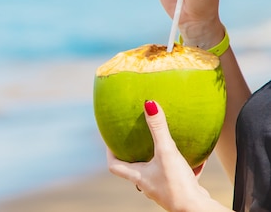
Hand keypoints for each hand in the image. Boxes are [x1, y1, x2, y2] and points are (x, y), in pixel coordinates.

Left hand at [106, 100, 228, 211]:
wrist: (197, 210)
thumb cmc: (177, 184)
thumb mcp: (166, 152)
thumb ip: (158, 129)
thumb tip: (149, 104)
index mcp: (138, 176)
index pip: (114, 165)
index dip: (110, 152)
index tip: (111, 140)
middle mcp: (147, 184)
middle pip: (134, 168)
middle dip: (135, 153)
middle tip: (138, 138)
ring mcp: (163, 188)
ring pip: (156, 172)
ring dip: (158, 159)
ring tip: (164, 144)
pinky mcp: (179, 190)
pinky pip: (177, 176)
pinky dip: (181, 166)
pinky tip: (194, 157)